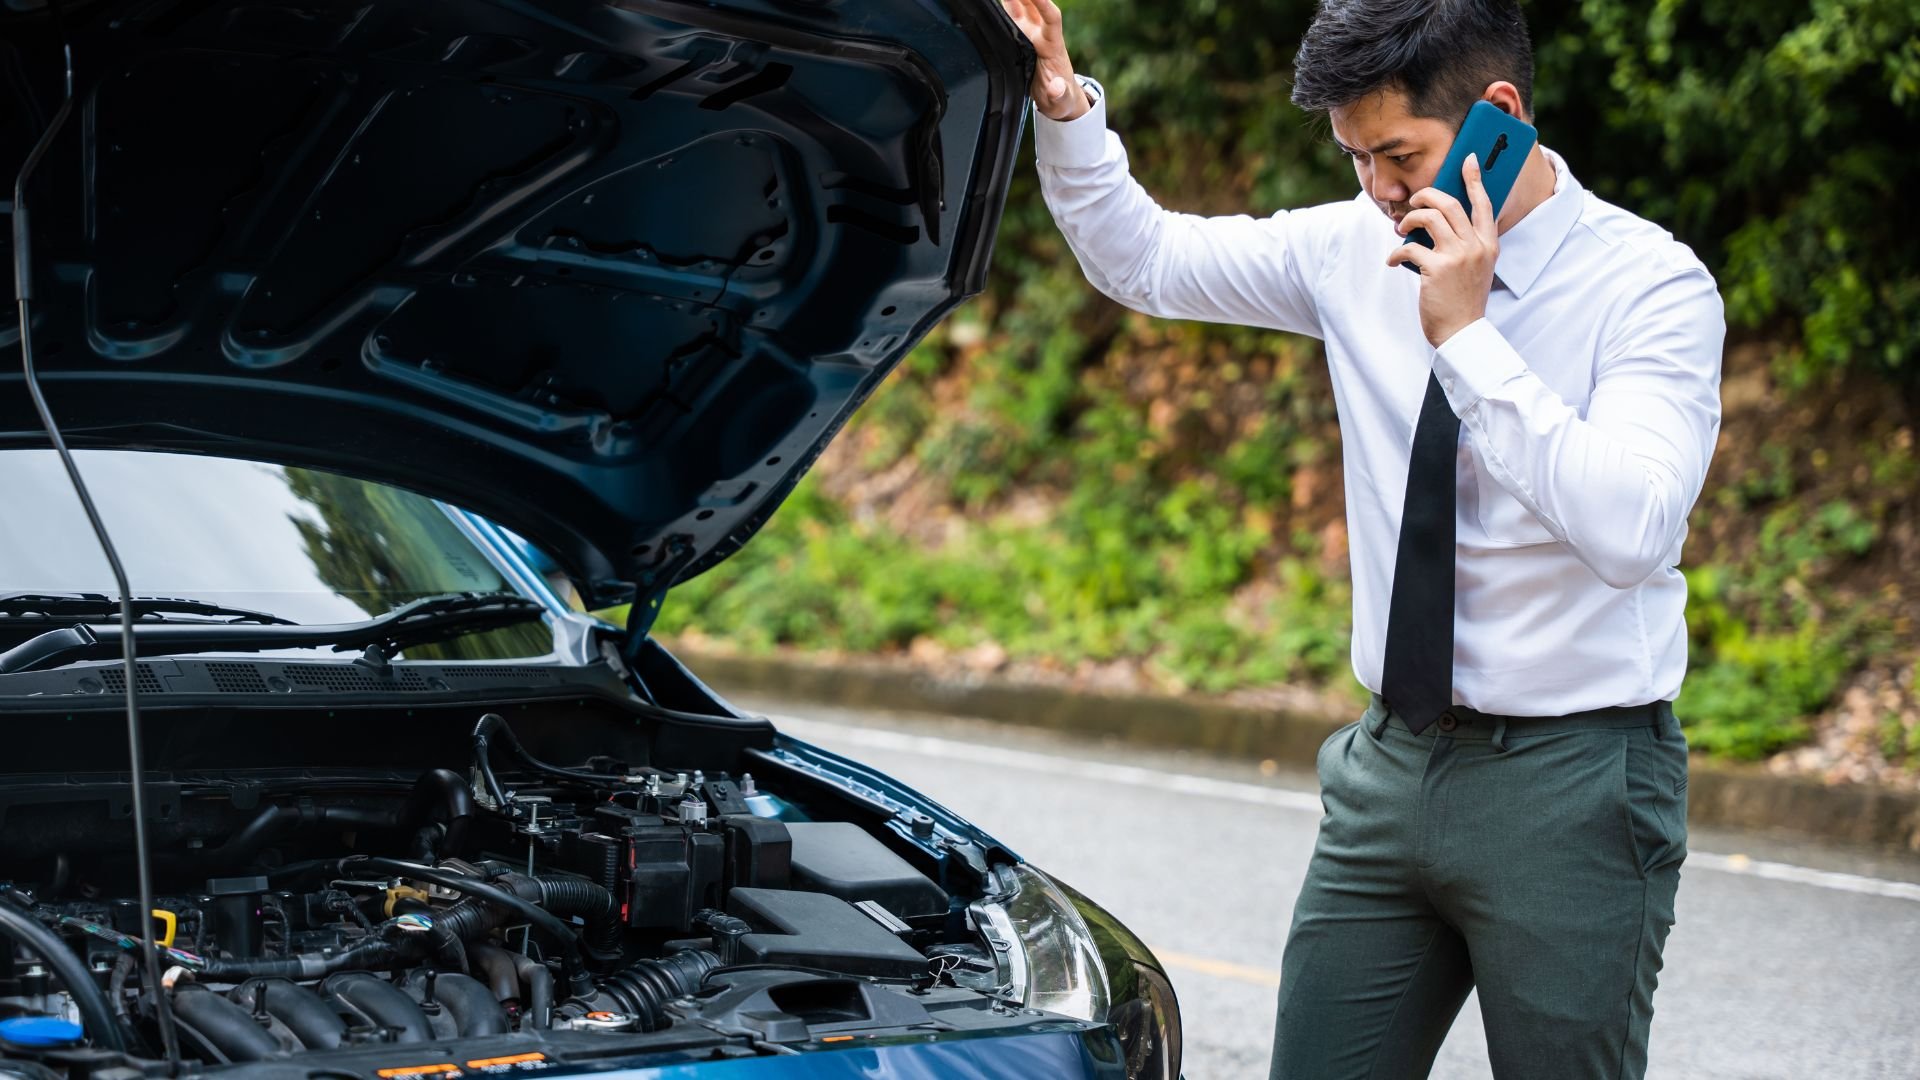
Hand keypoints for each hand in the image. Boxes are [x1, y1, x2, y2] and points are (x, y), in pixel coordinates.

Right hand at [1001, 0, 1089, 120]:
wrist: (1060, 99)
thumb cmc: (1061, 99)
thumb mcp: (1061, 102)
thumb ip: (1059, 95)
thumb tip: (1056, 87)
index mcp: (1053, 48)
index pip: (1051, 19)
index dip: (1044, 4)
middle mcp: (1043, 36)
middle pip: (1035, 7)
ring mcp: (1032, 35)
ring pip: (1023, 8)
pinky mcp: (1023, 39)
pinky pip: (1014, 17)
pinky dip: (1007, 5)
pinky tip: (998, 1)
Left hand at [1386, 153, 1498, 346]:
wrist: (1462, 332)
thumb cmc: (1463, 299)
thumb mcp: (1477, 268)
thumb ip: (1468, 244)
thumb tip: (1439, 222)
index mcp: (1489, 244)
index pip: (1484, 204)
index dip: (1475, 179)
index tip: (1468, 160)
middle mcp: (1477, 246)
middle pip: (1449, 203)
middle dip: (1426, 195)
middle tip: (1414, 201)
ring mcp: (1458, 256)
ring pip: (1430, 217)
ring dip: (1410, 220)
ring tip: (1402, 229)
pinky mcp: (1437, 269)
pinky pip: (1410, 248)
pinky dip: (1397, 253)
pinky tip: (1394, 261)